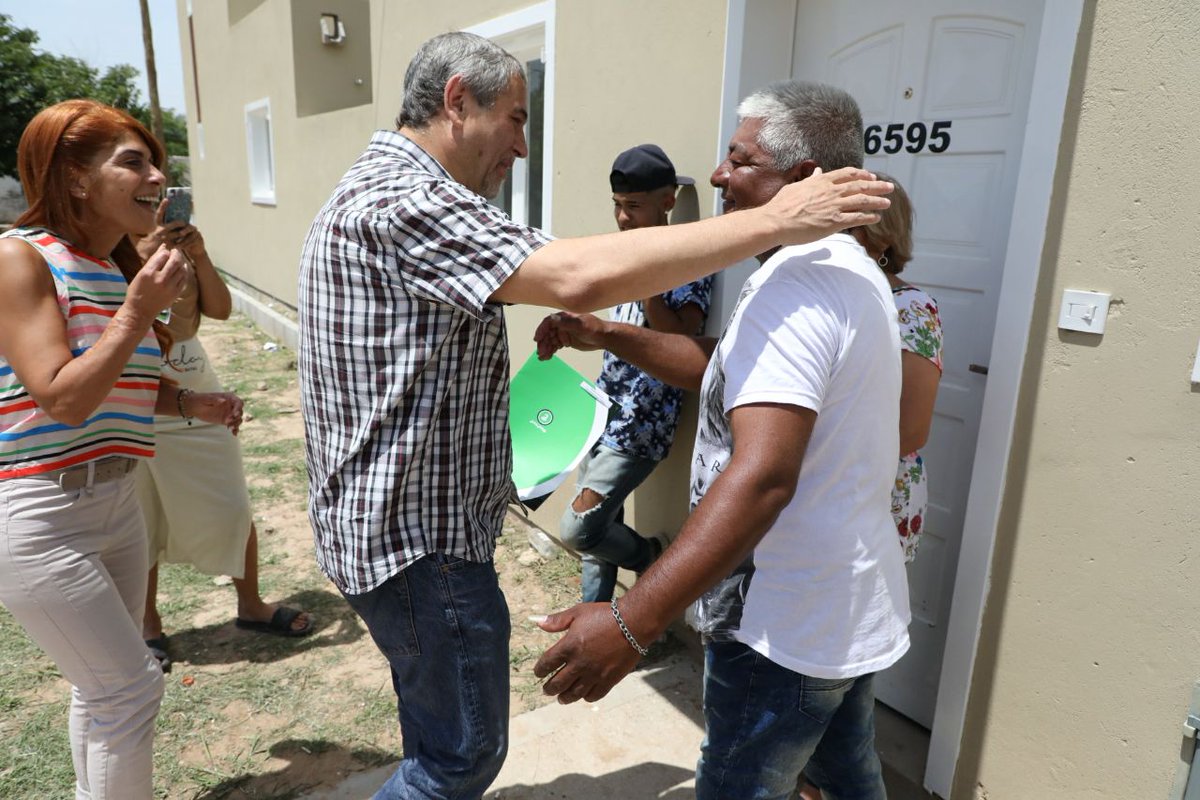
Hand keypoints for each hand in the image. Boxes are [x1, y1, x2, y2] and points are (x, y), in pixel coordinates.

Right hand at [126, 245, 187, 319]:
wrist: (140, 310)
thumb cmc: (137, 290)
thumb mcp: (141, 273)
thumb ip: (153, 260)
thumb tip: (163, 246)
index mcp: (148, 273)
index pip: (162, 255)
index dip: (166, 251)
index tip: (166, 251)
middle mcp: (160, 279)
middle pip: (174, 261)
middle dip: (176, 253)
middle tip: (176, 251)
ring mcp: (169, 287)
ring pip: (181, 269)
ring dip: (181, 262)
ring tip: (178, 259)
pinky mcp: (175, 293)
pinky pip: (184, 279)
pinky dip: (184, 272)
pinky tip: (182, 268)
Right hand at [136, 201, 205, 261]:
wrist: (157, 247)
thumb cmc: (163, 232)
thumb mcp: (162, 224)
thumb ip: (168, 218)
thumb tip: (177, 207)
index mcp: (157, 223)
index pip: (159, 214)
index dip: (163, 206)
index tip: (167, 199)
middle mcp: (159, 231)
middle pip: (173, 225)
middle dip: (180, 223)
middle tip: (185, 221)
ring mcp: (164, 239)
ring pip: (178, 233)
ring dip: (185, 230)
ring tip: (191, 228)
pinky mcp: (170, 246)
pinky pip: (181, 241)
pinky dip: (187, 239)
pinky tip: (191, 236)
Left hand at [188, 391, 243, 434]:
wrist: (193, 406)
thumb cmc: (200, 400)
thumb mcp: (206, 398)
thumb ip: (215, 399)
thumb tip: (224, 401)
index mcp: (228, 398)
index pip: (238, 402)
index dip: (238, 408)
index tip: (234, 414)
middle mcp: (230, 405)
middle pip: (239, 412)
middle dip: (236, 417)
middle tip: (228, 421)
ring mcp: (229, 413)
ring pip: (238, 419)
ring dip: (236, 424)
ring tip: (230, 428)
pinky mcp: (225, 420)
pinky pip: (233, 425)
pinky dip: (235, 429)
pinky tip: (234, 433)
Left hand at [532, 602, 642, 703]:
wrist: (632, 623)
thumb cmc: (604, 615)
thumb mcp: (578, 613)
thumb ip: (557, 621)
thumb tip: (538, 622)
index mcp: (569, 647)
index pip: (547, 664)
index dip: (540, 670)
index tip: (539, 672)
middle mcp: (579, 664)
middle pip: (558, 683)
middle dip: (549, 688)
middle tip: (547, 690)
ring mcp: (594, 674)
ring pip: (574, 693)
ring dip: (564, 697)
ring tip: (561, 698)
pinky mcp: (608, 680)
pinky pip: (593, 695)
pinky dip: (586, 697)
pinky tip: (583, 695)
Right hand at [533, 312, 607, 359]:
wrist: (603, 338)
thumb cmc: (593, 329)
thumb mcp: (580, 325)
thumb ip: (566, 322)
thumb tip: (552, 318)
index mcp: (564, 317)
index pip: (548, 322)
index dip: (541, 330)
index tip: (537, 339)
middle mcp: (562, 324)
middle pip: (548, 333)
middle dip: (543, 342)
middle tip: (541, 352)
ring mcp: (563, 333)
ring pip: (550, 341)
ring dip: (545, 348)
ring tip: (543, 357)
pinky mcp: (565, 341)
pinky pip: (555, 346)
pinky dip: (550, 351)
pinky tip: (547, 357)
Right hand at [764, 167, 892, 244]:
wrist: (775, 221)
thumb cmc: (782, 205)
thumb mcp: (797, 186)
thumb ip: (811, 179)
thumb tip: (817, 172)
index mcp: (822, 181)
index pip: (848, 174)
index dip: (862, 175)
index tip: (872, 177)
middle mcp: (831, 191)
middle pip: (860, 186)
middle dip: (877, 187)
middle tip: (889, 187)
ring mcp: (833, 206)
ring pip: (862, 201)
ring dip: (877, 201)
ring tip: (887, 203)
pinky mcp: (833, 222)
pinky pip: (856, 218)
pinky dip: (868, 217)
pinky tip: (875, 218)